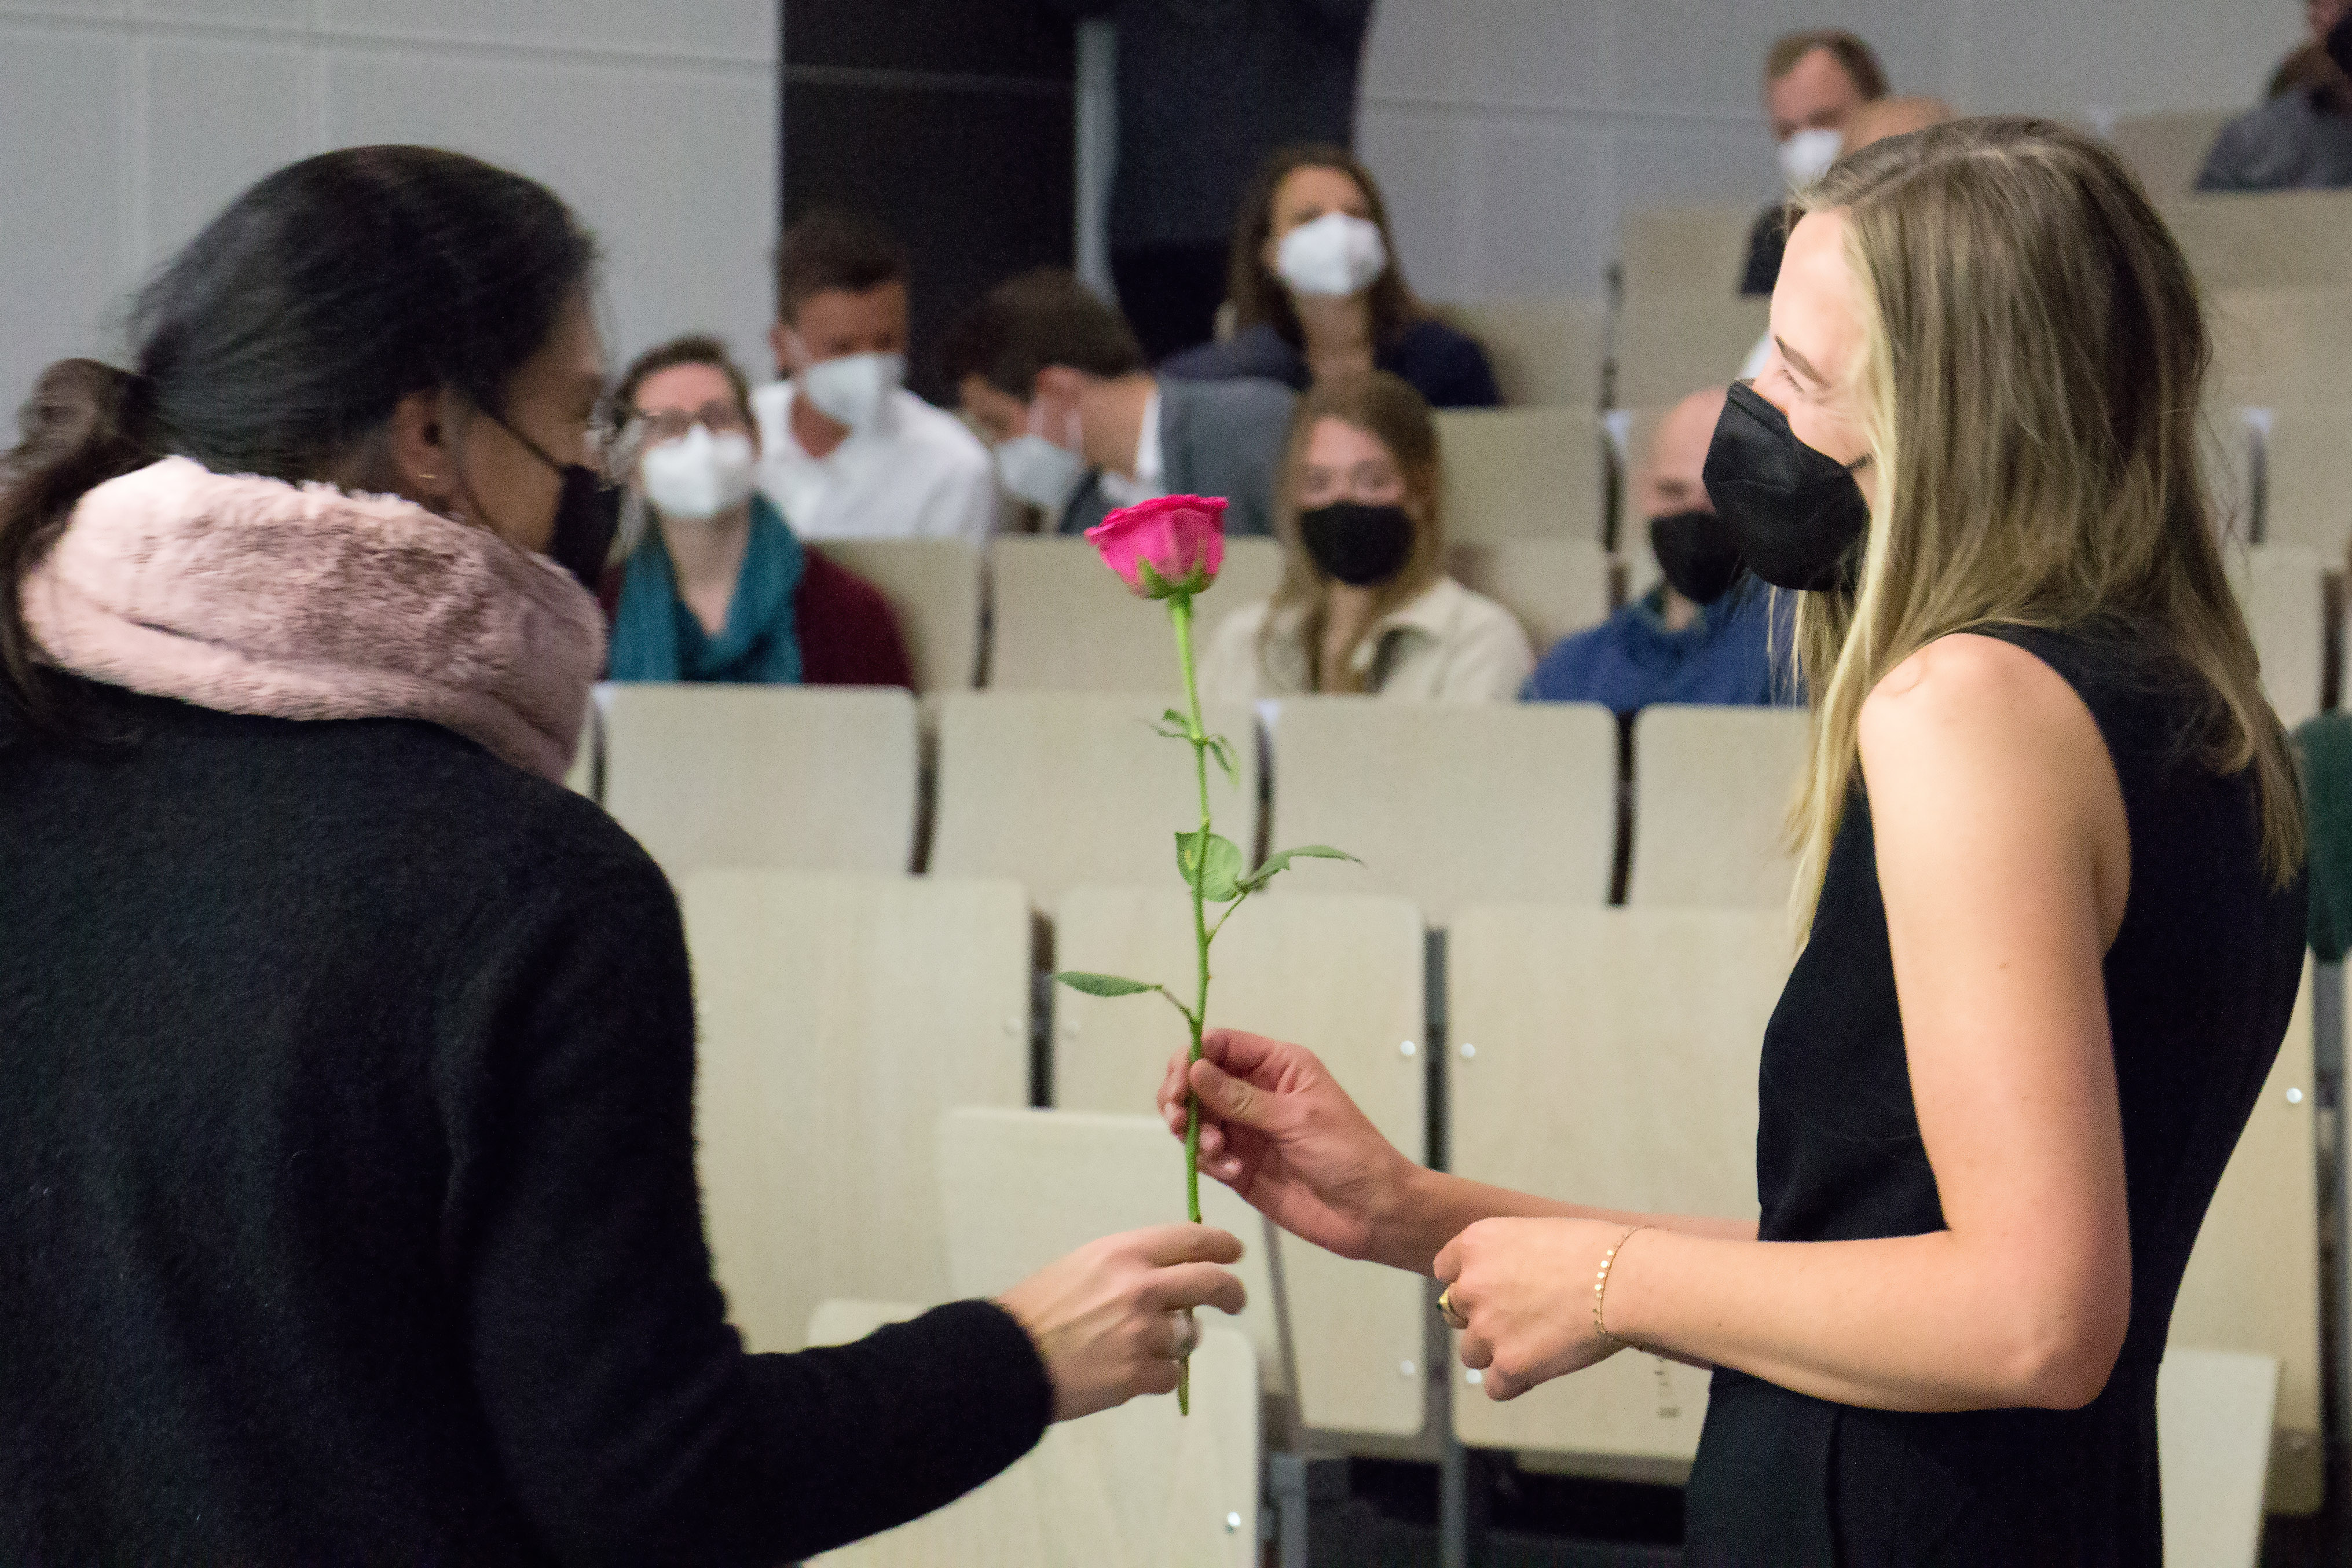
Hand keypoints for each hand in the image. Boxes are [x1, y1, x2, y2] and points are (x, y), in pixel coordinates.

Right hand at [996, 1224, 1245, 1420]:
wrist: (1007, 1359)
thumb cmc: (1037, 1309)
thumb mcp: (1082, 1266)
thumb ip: (1128, 1267)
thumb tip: (1170, 1277)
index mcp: (1124, 1253)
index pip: (1191, 1239)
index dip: (1220, 1245)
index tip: (1234, 1252)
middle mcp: (1142, 1287)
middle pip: (1212, 1283)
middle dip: (1232, 1292)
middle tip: (1235, 1300)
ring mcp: (1144, 1333)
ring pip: (1190, 1336)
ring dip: (1178, 1342)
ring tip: (1144, 1346)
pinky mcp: (1139, 1374)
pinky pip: (1170, 1375)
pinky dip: (1156, 1376)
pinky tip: (1129, 1372)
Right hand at [1158, 1028, 1413, 1263]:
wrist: (1371, 1213)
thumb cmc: (1349, 1154)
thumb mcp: (1297, 1119)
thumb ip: (1242, 1098)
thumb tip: (1195, 1069)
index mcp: (1278, 1066)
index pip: (1220, 1045)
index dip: (1192, 1058)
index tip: (1180, 1085)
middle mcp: (1256, 1093)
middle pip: (1198, 1079)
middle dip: (1182, 1097)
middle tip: (1179, 1119)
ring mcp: (1246, 1130)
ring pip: (1196, 1118)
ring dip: (1195, 1132)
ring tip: (1216, 1151)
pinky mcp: (1238, 1166)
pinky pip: (1206, 1155)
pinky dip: (1210, 1162)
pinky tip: (1234, 1172)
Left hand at [1436, 1218, 1628, 1400]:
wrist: (1623, 1279)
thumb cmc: (1596, 1252)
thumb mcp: (1537, 1232)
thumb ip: (1507, 1256)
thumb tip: (1503, 1281)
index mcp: (1476, 1244)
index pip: (1445, 1270)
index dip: (1468, 1283)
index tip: (1490, 1292)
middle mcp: (1472, 1284)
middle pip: (1455, 1313)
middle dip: (1483, 1318)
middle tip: (1522, 1318)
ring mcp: (1487, 1326)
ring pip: (1472, 1353)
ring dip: (1497, 1352)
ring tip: (1537, 1343)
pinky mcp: (1509, 1364)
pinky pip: (1494, 1387)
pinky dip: (1514, 1382)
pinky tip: (1540, 1368)